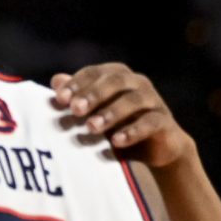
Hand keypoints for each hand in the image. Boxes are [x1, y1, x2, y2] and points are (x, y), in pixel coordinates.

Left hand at [50, 64, 192, 168]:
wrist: (155, 148)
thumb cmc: (118, 125)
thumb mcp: (95, 112)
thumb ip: (78, 97)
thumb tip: (56, 81)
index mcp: (117, 76)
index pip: (95, 72)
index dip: (78, 83)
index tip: (60, 98)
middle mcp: (136, 83)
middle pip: (115, 81)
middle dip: (93, 94)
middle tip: (75, 110)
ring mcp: (152, 100)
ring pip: (133, 100)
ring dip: (111, 113)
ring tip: (92, 128)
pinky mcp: (164, 121)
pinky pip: (150, 122)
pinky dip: (133, 131)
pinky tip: (117, 141)